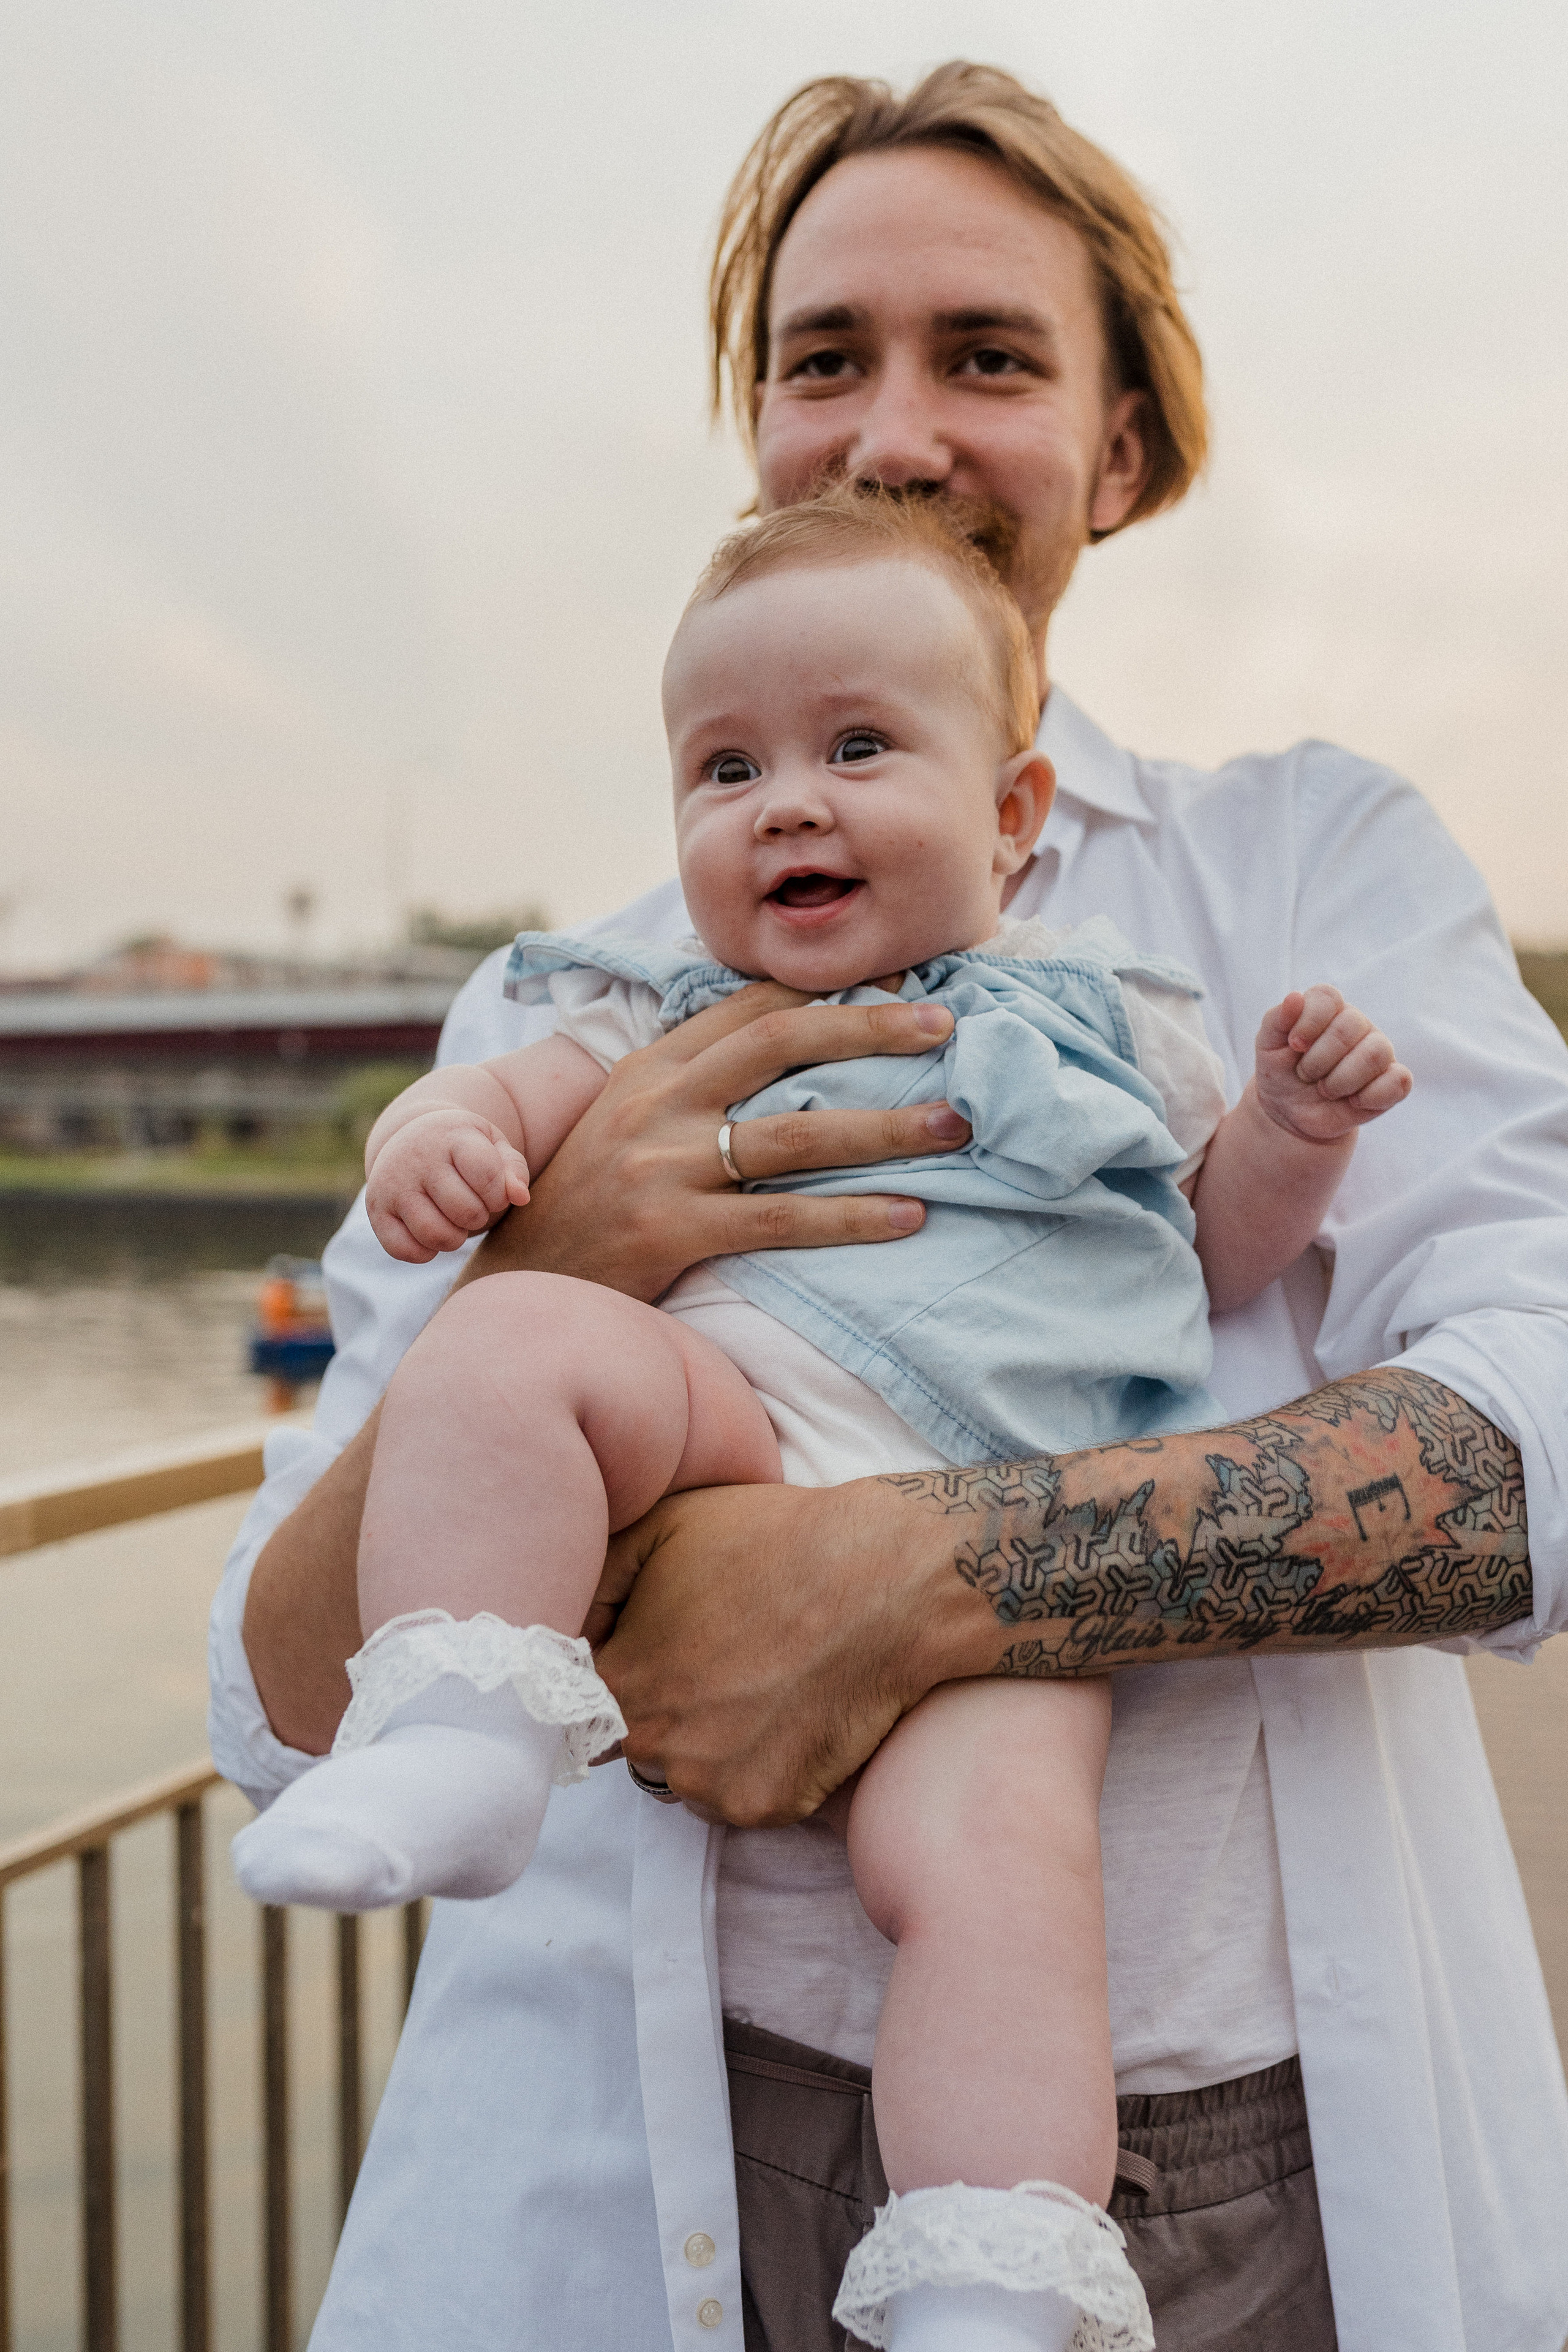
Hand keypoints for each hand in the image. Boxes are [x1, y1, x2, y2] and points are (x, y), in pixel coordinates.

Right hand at [366, 1109, 531, 1261]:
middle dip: (479, 1217)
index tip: (493, 1193)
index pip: (486, 1176)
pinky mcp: (376, 1210)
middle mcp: (417, 1157)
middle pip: (465, 1211)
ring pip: (435, 1235)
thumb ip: (513, 1170)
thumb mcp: (492, 1145)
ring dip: (455, 1238)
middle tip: (473, 1207)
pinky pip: (405, 1251)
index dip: (498, 1195)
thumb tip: (520, 1197)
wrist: (413, 1137)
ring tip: (455, 1222)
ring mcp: (392, 1184)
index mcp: (451, 1135)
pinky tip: (431, 1234)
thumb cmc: (463, 1148)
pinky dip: (425, 1253)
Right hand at [458, 981, 971, 1303]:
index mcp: (649, 1067)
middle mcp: (657, 1104)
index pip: (748, 1006)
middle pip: (780, 1043)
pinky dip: (852, 1217)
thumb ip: (692, 1083)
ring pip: (795, 1134)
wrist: (520, 1287)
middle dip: (870, 1028)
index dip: (826, 990)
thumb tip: (785, 1051)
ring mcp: (662, 1167)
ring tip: (954, 1125)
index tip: (899, 983)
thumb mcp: (626, 1121)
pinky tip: (910, 1215)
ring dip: (885, 1128)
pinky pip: (782, 1221)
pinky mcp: (671, 1233)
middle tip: (946, 1027)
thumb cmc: (586, 1205)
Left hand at [588, 1476, 998, 1825]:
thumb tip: (564, 1625)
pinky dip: (753, 1764)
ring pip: (681, 1774)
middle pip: (629, 1742)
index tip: (647, 1649)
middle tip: (713, 1659)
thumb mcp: (663, 1525)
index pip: (575, 1705)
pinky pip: (736, 1796)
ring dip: (702, 1743)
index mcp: (620, 1681)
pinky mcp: (768, 1808)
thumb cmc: (773, 1541)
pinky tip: (784, 1710)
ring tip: (752, 1681)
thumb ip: (594, 1579)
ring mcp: (713, 1785)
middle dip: (658, 1706)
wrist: (886, 1582)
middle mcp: (654, 1747)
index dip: (609, 1674)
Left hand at [1253, 985, 1412, 1144]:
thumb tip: (1295, 997)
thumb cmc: (1281, 1071)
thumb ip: (1276, 1019)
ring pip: (1376, 1053)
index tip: (1294, 1046)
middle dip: (1319, 1059)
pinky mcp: (1393, 1081)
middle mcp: (1358, 1024)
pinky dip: (1370, 1096)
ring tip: (1326, 1090)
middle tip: (1306, 1074)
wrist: (1289, 1112)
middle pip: (1352, 1025)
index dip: (1309, 1023)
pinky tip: (1352, 1101)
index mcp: (1329, 1008)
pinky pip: (1399, 1081)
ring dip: (1341, 1080)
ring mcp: (1379, 1051)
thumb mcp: (1268, 1046)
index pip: (1328, 998)